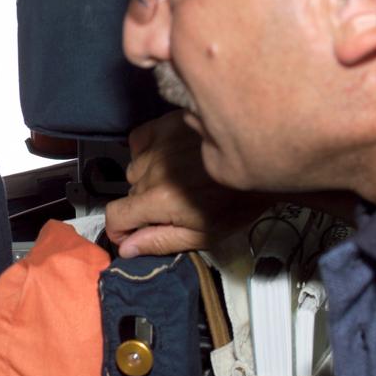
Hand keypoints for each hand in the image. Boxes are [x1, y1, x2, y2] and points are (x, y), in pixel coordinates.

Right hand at [105, 111, 270, 257]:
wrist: (260, 163)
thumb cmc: (237, 201)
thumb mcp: (204, 235)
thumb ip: (161, 241)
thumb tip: (127, 249)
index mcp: (160, 201)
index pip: (115, 216)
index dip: (119, 231)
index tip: (130, 235)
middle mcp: (153, 171)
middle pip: (128, 195)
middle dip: (142, 207)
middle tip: (170, 208)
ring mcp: (157, 146)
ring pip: (133, 170)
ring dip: (145, 179)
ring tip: (173, 182)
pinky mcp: (165, 126)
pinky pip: (138, 141)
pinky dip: (144, 151)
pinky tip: (163, 158)